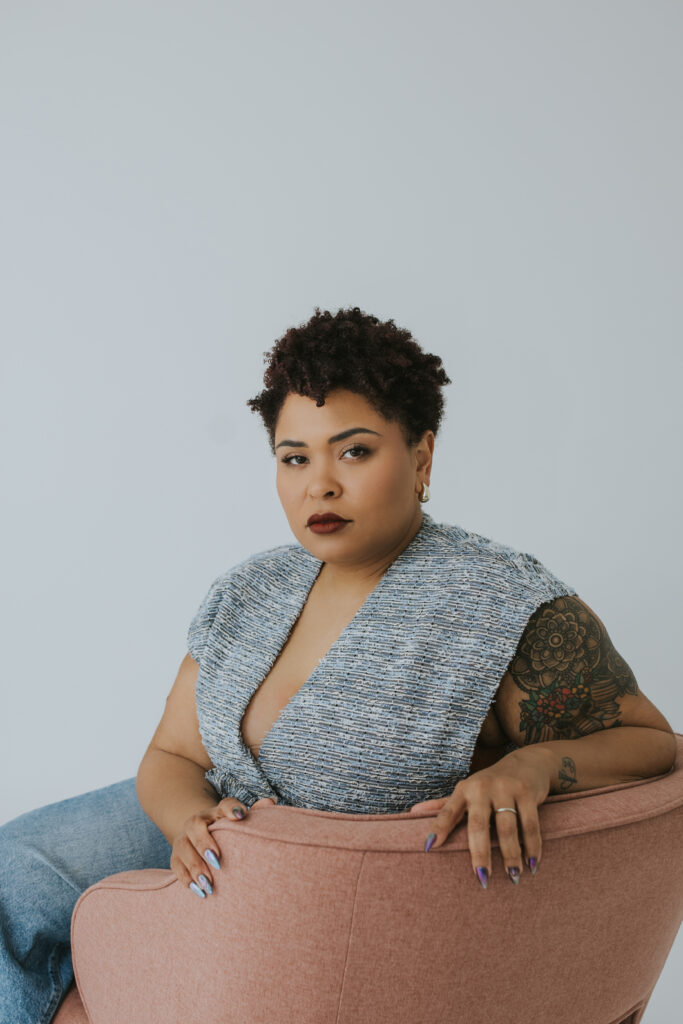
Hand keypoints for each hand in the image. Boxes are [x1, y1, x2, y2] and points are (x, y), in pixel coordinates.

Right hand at [170, 796, 277, 898]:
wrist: (200, 836)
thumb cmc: (228, 832)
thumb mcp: (240, 822)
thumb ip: (255, 813)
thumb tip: (270, 802)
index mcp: (217, 812)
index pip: (224, 804)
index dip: (231, 808)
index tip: (240, 816)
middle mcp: (196, 822)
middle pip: (195, 826)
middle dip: (204, 844)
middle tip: (217, 862)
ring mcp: (183, 839)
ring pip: (183, 848)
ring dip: (195, 866)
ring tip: (208, 884)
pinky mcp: (176, 857)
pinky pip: (176, 866)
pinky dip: (186, 879)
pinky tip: (198, 891)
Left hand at [408, 749, 550, 887]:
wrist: (526, 763)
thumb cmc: (489, 784)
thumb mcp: (466, 791)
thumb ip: (443, 806)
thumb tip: (412, 812)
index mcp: (463, 790)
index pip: (447, 811)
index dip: (438, 829)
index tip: (429, 848)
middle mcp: (482, 788)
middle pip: (478, 825)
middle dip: (480, 853)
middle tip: (482, 879)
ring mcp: (506, 788)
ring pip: (508, 827)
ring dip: (511, 854)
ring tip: (513, 876)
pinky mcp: (527, 792)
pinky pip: (530, 825)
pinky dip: (532, 847)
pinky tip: (533, 865)